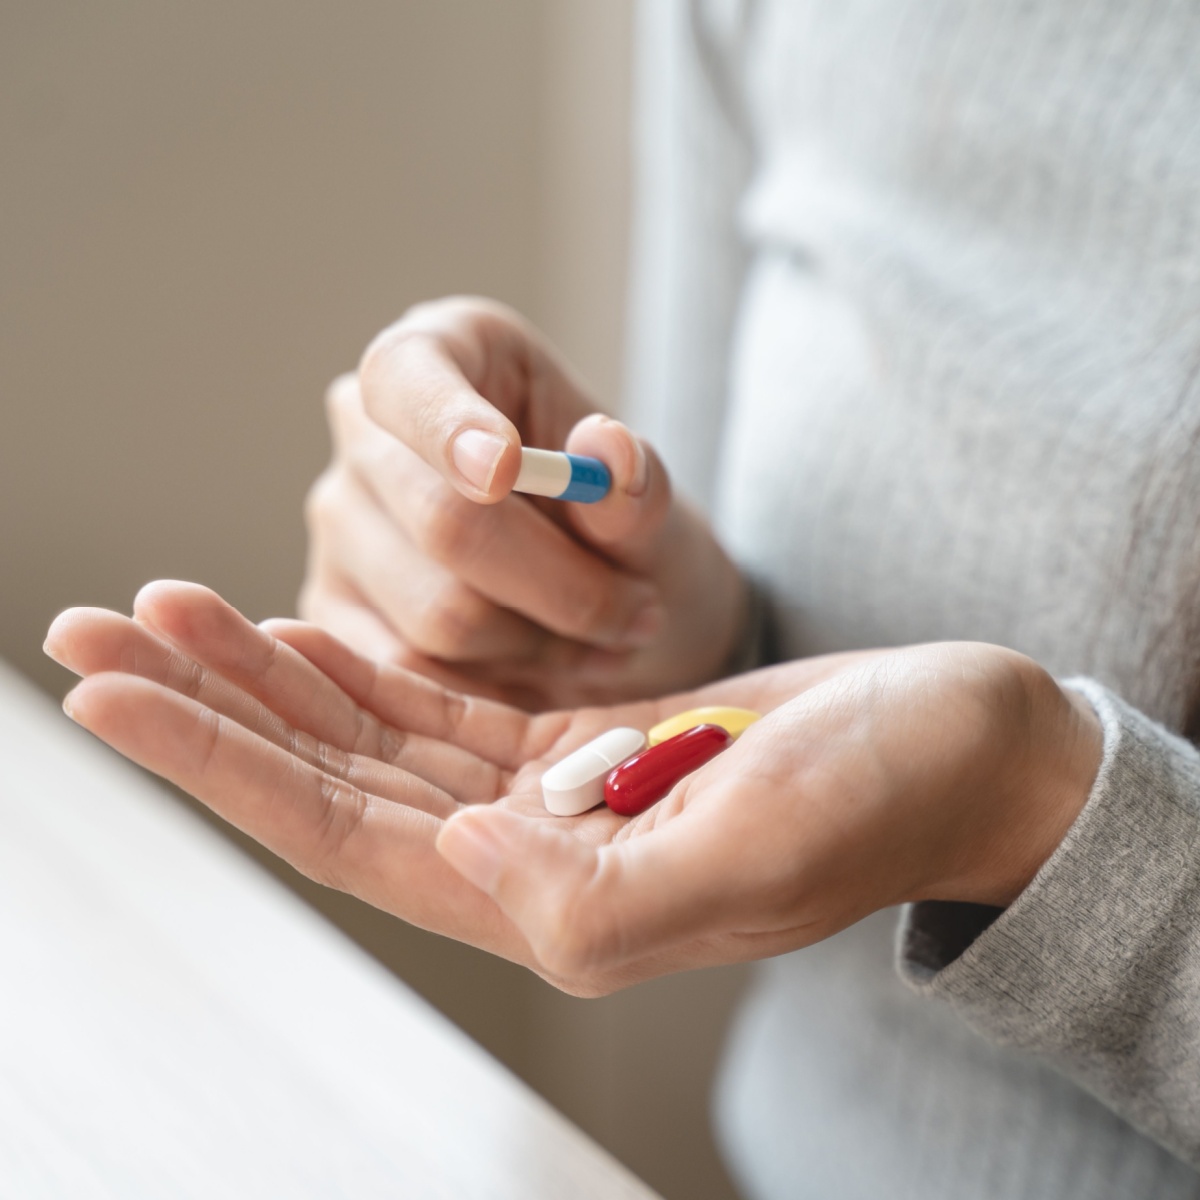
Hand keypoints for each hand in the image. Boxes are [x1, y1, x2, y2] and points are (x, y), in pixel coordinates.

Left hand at [45, 583, 1100, 994]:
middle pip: (326, 779)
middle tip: (97, 629)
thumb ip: (603, 896)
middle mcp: (528, 854)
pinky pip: (437, 706)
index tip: (116, 686)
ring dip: (268, 674)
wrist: (960, 745)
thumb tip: (459, 859)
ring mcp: (550, 796)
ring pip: (370, 736)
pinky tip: (299, 632)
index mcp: (553, 901)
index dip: (219, 760)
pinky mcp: (582, 742)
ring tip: (172, 608)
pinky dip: (358, 666)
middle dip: (208, 705)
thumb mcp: (760, 854)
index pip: (341, 831)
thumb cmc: (884, 796)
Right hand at [302, 296, 746, 709]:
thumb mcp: (650, 505)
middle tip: (639, 613)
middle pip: (444, 521)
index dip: (450, 424)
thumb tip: (608, 449)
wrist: (607, 610)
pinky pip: (414, 674)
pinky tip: (547, 671)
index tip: (508, 468)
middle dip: (565, 587)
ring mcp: (340, 528)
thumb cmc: (620, 534)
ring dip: (544, 646)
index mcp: (444, 355)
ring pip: (438, 615)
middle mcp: (368, 435)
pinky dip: (501, 688)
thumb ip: (635, 484)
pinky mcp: (334, 617)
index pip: (407, 375)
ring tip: (601, 639)